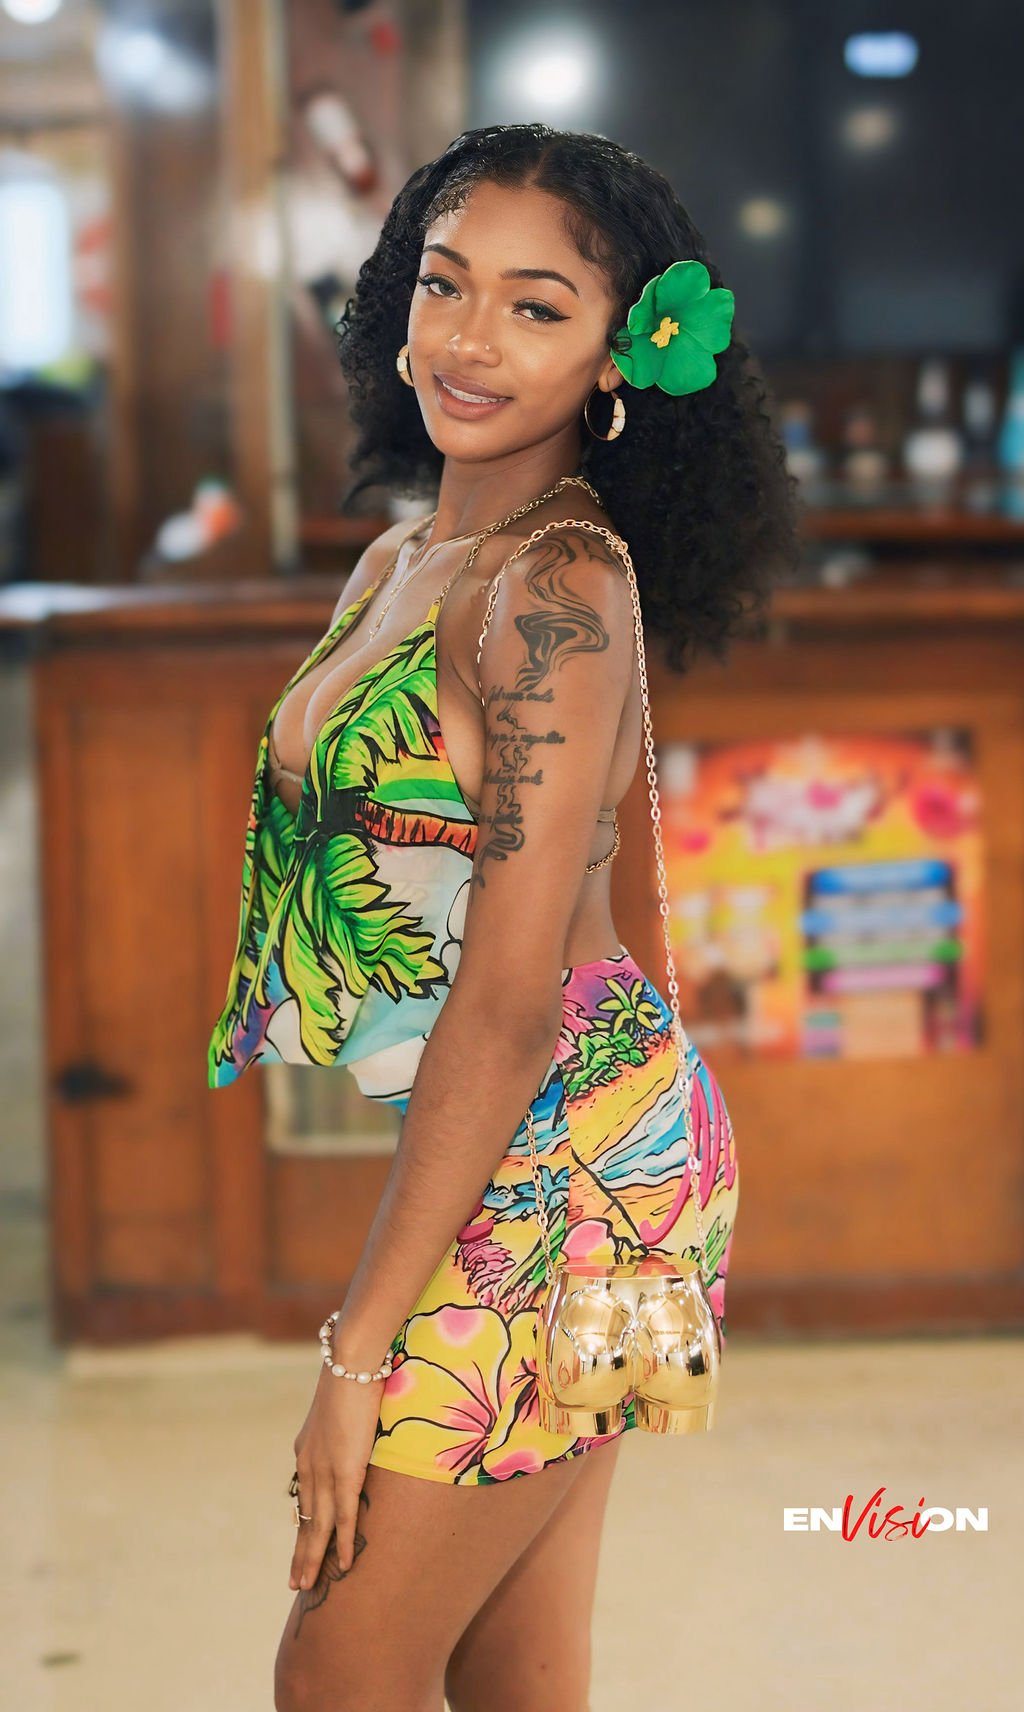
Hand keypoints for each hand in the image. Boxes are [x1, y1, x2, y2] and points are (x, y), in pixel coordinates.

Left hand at [289, 1362, 385, 1590]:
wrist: (351, 1361)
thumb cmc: (353, 1375)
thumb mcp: (343, 1408)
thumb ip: (345, 1427)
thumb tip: (356, 1428)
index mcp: (307, 1449)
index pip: (303, 1497)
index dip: (302, 1525)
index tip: (300, 1549)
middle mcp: (309, 1464)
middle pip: (303, 1518)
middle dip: (300, 1552)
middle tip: (295, 1584)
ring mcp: (326, 1469)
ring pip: (317, 1525)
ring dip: (313, 1558)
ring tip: (308, 1586)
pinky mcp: (345, 1470)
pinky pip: (343, 1515)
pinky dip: (342, 1541)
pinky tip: (343, 1563)